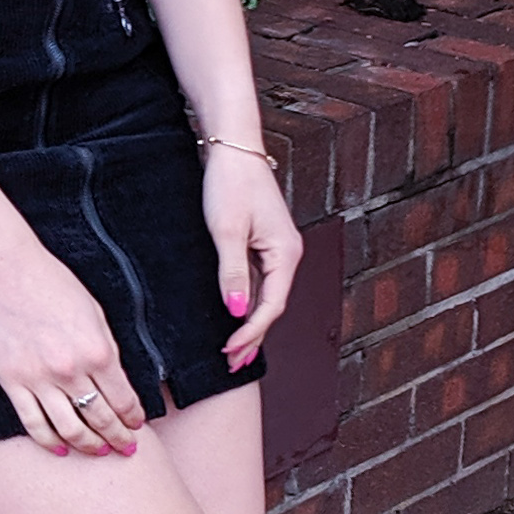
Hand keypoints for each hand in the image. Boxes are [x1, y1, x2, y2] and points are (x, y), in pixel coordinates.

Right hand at [0, 238, 147, 455]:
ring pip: (69, 428)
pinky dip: (49, 441)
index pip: (123, 399)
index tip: (137, 426)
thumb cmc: (51, 283)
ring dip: (88, 446)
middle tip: (126, 450)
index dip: (133, 418)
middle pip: (100, 418)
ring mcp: (40, 379)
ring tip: (98, 452)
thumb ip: (106, 347)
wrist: (4, 270)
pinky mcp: (12, 382)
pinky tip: (59, 450)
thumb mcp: (94, 311)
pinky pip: (33, 423)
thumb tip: (117, 378)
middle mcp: (72, 371)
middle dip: (118, 438)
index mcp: (98, 351)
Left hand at [203, 144, 302, 369]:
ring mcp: (277, 249)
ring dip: (250, 323)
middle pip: (272, 306)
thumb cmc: (230, 184)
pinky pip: (259, 282)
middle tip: (232, 365)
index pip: (272, 306)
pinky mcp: (264, 243)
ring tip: (232, 350)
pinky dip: (248, 302)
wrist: (233, 148)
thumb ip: (232, 273)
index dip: (250, 333)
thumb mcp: (226, 231)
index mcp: (286, 253)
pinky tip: (235, 316)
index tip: (229, 352)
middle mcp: (287, 254)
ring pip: (266, 296)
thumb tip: (235, 312)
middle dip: (253, 337)